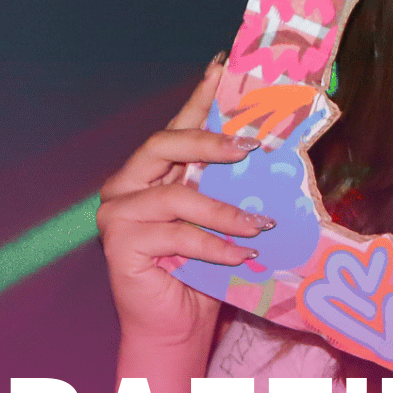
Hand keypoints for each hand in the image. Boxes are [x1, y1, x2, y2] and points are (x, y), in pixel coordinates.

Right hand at [96, 59, 274, 346]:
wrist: (177, 324)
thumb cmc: (202, 271)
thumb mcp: (224, 220)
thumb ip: (232, 186)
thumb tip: (273, 153)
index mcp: (154, 172)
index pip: (179, 126)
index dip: (200, 97)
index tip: (224, 67)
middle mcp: (128, 185)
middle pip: (164, 145)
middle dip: (210, 142)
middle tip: (252, 148)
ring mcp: (118, 214)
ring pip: (176, 196)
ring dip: (225, 212)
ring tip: (262, 227)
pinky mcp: (119, 244)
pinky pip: (177, 236)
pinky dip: (215, 246)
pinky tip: (243, 255)